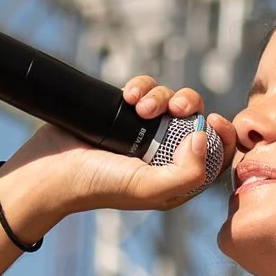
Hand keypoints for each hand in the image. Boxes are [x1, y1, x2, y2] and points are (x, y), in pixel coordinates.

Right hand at [0, 76, 235, 222]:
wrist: (52, 169)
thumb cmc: (99, 185)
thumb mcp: (149, 189)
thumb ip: (186, 172)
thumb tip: (202, 136)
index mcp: (177, 178)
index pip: (216, 154)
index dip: (223, 135)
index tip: (212, 120)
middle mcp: (164, 153)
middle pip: (197, 118)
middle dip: (190, 106)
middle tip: (174, 109)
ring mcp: (144, 131)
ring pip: (171, 99)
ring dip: (160, 95)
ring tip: (138, 107)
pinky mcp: (125, 112)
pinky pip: (145, 88)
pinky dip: (141, 86)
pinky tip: (127, 96)